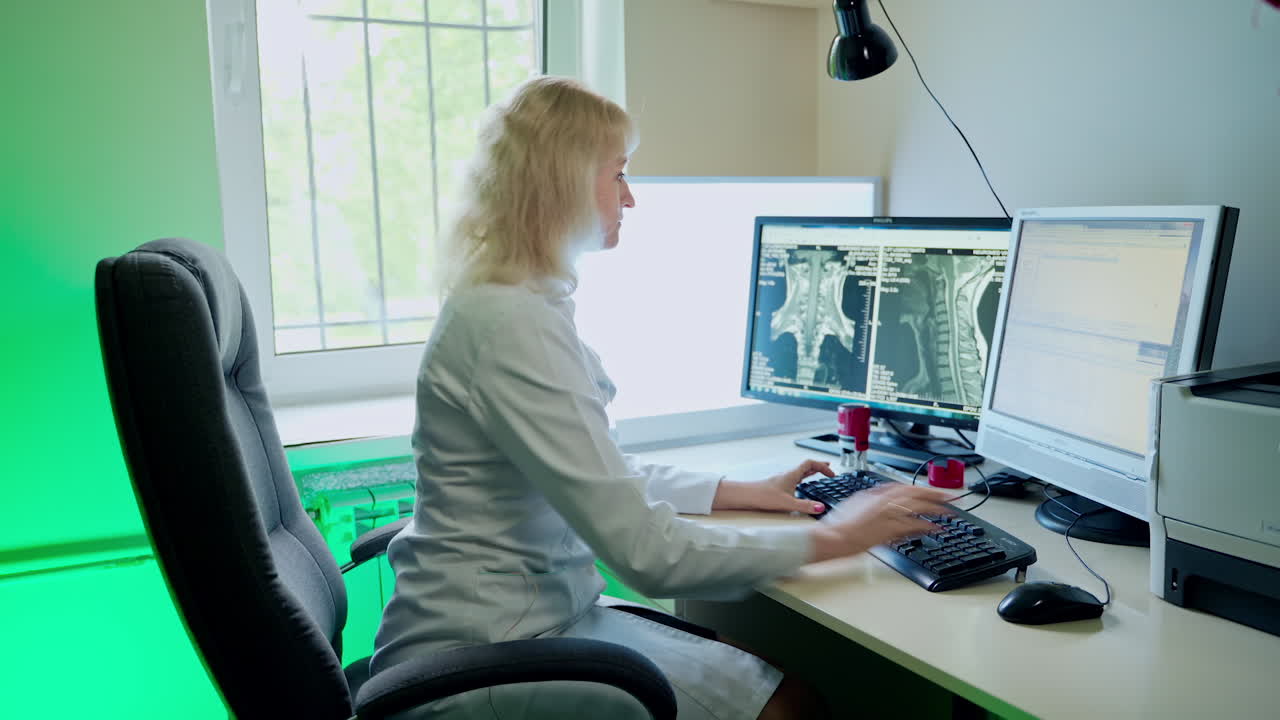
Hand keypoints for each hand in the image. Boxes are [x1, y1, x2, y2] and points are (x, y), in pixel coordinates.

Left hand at [711, 459, 834, 514]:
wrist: (746, 496)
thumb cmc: (763, 496)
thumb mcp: (788, 503)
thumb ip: (805, 506)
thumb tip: (820, 508)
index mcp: (792, 474)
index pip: (811, 464)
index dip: (823, 466)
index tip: (832, 474)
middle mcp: (788, 475)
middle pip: (806, 466)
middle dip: (819, 467)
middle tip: (829, 469)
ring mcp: (783, 480)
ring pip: (800, 472)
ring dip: (811, 472)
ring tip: (818, 475)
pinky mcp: (778, 486)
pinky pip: (794, 479)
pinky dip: (802, 479)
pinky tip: (800, 486)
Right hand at [808, 484, 951, 562]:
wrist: (832, 537)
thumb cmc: (838, 524)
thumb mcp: (854, 504)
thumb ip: (870, 500)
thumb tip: (880, 500)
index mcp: (874, 494)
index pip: (903, 487)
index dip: (920, 488)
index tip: (931, 491)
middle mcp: (883, 501)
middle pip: (915, 493)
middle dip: (935, 494)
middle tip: (950, 497)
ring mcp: (887, 515)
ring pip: (917, 508)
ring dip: (936, 509)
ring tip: (949, 512)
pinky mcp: (889, 530)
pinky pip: (913, 526)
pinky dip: (927, 526)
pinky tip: (937, 529)